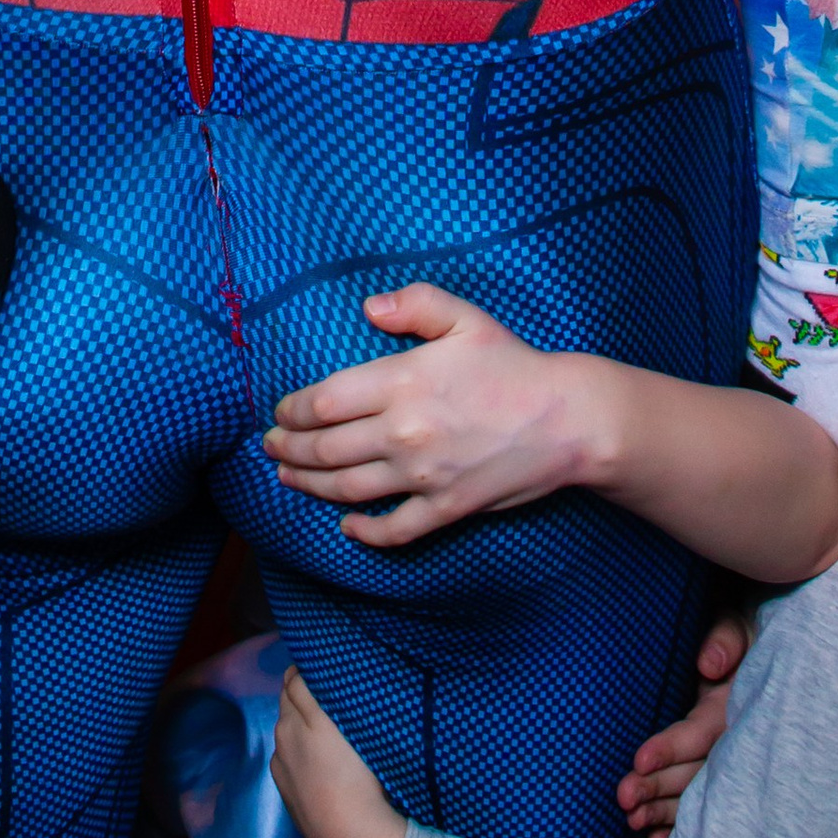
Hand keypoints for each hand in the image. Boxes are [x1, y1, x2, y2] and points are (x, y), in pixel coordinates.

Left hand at [264, 284, 602, 542]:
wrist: (567, 420)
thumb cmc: (513, 365)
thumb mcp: (465, 318)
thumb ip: (413, 304)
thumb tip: (368, 308)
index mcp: (403, 382)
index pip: (325, 402)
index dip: (292, 411)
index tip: (279, 412)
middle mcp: (405, 432)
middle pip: (327, 449)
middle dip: (289, 450)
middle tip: (270, 449)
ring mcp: (424, 475)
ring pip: (349, 489)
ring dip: (310, 487)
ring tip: (288, 480)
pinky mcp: (447, 508)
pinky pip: (395, 530)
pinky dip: (365, 533)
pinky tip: (347, 528)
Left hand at [272, 668, 406, 837]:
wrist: (348, 835)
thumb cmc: (365, 780)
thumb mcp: (360, 733)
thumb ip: (338, 703)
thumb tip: (325, 681)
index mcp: (309, 714)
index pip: (297, 677)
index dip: (307, 669)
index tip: (323, 668)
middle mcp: (287, 730)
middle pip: (286, 696)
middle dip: (299, 689)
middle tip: (323, 692)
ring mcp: (280, 757)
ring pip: (283, 724)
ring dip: (295, 716)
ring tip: (319, 724)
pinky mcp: (279, 780)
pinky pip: (281, 750)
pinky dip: (291, 744)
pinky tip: (309, 754)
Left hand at [618, 612, 748, 837]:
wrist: (748, 655)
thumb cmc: (733, 637)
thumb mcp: (734, 628)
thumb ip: (725, 640)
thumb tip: (708, 662)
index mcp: (733, 707)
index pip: (701, 732)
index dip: (671, 748)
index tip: (638, 760)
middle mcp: (731, 742)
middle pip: (695, 772)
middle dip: (658, 788)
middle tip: (623, 797)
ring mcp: (724, 763)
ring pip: (693, 795)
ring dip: (662, 813)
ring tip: (631, 822)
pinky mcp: (714, 776)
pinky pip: (698, 807)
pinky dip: (676, 829)